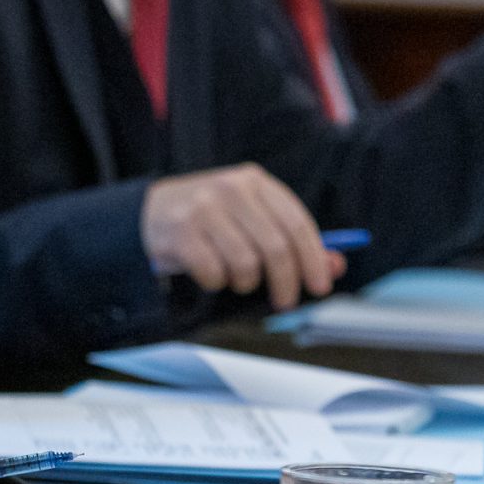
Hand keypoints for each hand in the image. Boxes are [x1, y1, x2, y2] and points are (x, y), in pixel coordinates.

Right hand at [141, 163, 344, 309]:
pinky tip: (209, 272)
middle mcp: (231, 189)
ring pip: (246, 264)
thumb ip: (292, 240)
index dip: (314, 259)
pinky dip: (216, 283)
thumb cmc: (210, 220)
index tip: (320, 286)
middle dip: (285, 283)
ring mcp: (204, 209)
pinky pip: (214, 274)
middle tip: (285, 301)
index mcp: (255, 181)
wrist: (149, 212)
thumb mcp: (252, 220)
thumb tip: (334, 266)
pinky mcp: (182, 232)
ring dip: (245, 282)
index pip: (297, 223)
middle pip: (276, 248)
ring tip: (236, 277)